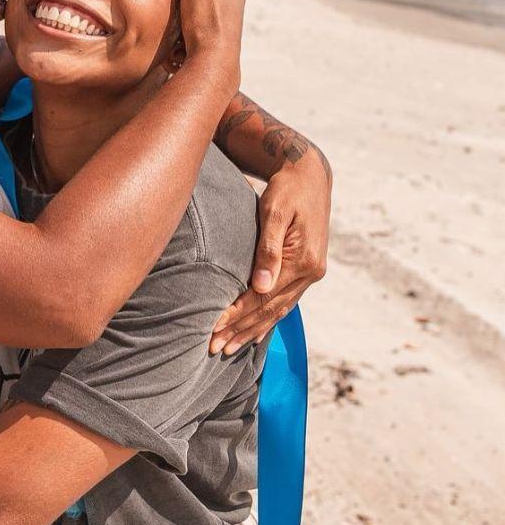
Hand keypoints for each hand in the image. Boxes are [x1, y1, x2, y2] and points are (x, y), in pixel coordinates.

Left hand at [211, 150, 330, 352]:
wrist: (310, 176)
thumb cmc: (286, 190)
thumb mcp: (274, 213)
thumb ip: (268, 249)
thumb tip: (261, 287)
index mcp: (303, 261)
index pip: (263, 297)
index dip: (237, 315)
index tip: (213, 330)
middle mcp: (311, 273)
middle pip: (270, 310)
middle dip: (241, 330)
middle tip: (215, 349)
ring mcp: (311, 273)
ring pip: (279, 310)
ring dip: (253, 330)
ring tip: (229, 347)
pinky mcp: (306, 270)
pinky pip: (285, 301)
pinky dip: (267, 318)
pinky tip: (253, 330)